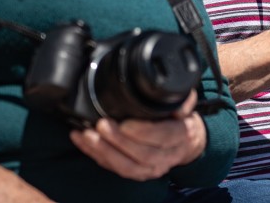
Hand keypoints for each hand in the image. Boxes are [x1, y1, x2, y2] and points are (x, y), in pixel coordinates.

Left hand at [70, 90, 205, 180]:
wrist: (187, 143)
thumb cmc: (182, 121)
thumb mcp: (187, 106)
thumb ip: (182, 99)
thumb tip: (171, 96)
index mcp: (181, 136)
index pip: (163, 137)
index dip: (143, 132)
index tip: (125, 123)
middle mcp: (167, 156)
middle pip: (142, 153)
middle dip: (118, 141)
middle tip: (101, 125)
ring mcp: (152, 168)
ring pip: (127, 166)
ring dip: (104, 151)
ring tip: (86, 135)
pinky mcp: (137, 173)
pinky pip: (115, 168)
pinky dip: (96, 155)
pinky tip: (82, 141)